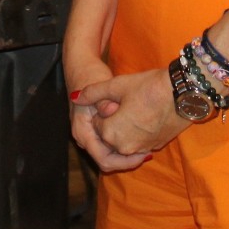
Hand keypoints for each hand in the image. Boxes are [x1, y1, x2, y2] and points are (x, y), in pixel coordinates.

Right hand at [65, 58, 149, 172]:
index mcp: (82, 130)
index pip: (102, 158)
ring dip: (126, 154)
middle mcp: (84, 137)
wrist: (81, 68)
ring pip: (109, 155)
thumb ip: (104, 101)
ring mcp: (90, 134)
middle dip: (126, 160)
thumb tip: (111, 111)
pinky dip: (124, 145)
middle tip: (147, 154)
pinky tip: (139, 139)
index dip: (123, 161)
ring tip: (146, 148)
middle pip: (106, 160)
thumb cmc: (91, 75)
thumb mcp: (99, 85)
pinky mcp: (97, 131)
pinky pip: (110, 146)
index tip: (141, 155)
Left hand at [73, 68, 190, 157]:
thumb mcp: (117, 85)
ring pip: (124, 142)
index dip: (103, 110)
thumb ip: (93, 93)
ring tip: (134, 108)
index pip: (97, 125)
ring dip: (124, 129)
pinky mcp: (156, 146)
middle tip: (124, 102)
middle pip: (109, 136)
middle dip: (112, 122)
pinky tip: (145, 116)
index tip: (115, 97)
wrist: (184, 93)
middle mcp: (124, 147)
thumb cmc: (148, 86)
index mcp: (111, 133)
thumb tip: (75, 97)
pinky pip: (139, 144)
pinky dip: (137, 133)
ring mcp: (142, 149)